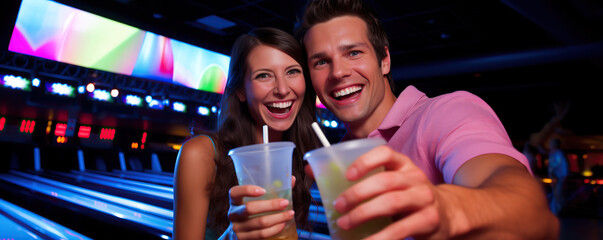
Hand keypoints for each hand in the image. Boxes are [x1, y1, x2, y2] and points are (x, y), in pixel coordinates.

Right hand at [227, 177, 295, 238]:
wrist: (240, 235)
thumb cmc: (253, 213)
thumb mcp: (257, 202)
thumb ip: (273, 190)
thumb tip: (292, 179)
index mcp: (235, 201)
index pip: (235, 193)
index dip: (247, 190)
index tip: (263, 190)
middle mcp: (233, 214)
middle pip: (250, 208)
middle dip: (270, 205)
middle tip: (285, 202)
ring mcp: (237, 228)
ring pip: (259, 223)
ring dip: (277, 218)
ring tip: (290, 214)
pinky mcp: (243, 239)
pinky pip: (261, 234)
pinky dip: (274, 229)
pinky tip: (282, 224)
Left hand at [333, 145, 449, 239]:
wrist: (447, 213)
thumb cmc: (407, 196)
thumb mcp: (390, 182)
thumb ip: (359, 177)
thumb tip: (312, 170)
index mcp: (403, 164)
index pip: (385, 153)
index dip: (365, 162)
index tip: (347, 175)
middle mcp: (415, 178)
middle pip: (385, 181)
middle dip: (357, 194)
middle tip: (338, 206)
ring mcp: (423, 198)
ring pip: (391, 203)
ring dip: (363, 214)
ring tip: (344, 223)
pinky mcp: (428, 220)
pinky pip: (400, 229)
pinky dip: (380, 237)